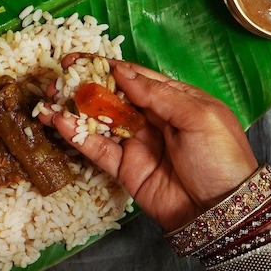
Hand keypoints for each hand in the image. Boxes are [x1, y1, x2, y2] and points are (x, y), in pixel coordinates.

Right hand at [42, 61, 257, 231]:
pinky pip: (97, 148)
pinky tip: (59, 122)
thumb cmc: (220, 158)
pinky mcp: (125, 168)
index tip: (79, 59)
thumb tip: (122, 72)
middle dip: (83, 86)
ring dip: (73, 110)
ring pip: (98, 121)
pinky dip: (77, 136)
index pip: (135, 78)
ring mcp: (136, 144)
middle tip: (57, 78)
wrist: (223, 211)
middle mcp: (152, 119)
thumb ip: (159, 95)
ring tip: (48, 100)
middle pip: (111, 97)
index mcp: (174, 101)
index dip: (107, 67)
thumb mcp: (198, 117)